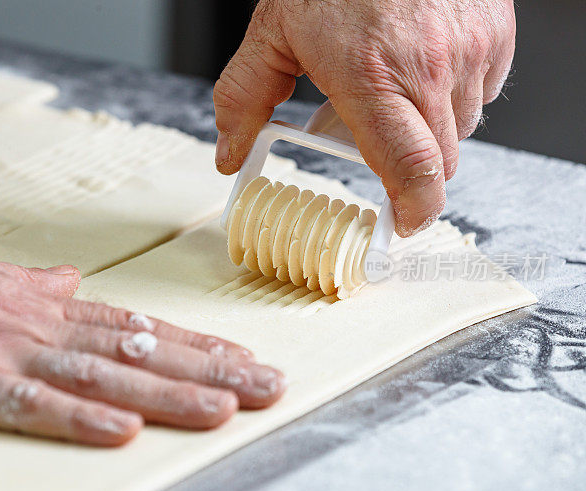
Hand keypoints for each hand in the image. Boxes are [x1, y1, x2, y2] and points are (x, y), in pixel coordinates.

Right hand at [0, 154, 285, 446]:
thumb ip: (34, 285)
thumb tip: (73, 284)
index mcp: (43, 307)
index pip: (137, 328)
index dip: (195, 345)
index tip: (244, 358)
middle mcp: (38, 325)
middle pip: (138, 352)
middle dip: (209, 371)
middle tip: (268, 386)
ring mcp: (2, 351)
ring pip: (101, 375)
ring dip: (166, 395)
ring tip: (225, 410)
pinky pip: (26, 404)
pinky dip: (75, 418)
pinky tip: (121, 431)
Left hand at [213, 0, 514, 235]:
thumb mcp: (272, 34)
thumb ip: (244, 99)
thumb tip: (230, 153)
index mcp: (372, 76)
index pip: (412, 167)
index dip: (414, 209)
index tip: (404, 224)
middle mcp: (428, 68)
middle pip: (439, 161)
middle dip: (411, 168)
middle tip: (377, 138)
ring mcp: (468, 49)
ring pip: (462, 128)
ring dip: (431, 129)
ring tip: (395, 92)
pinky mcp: (494, 33)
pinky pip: (481, 91)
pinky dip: (454, 94)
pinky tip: (422, 68)